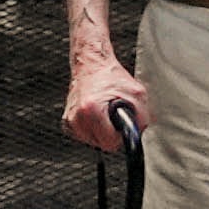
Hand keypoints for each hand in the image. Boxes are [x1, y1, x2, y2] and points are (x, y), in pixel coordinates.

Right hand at [61, 33, 144, 156]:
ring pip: (93, 141)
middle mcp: (76, 116)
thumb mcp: (136, 95)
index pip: (109, 143)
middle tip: (114, 116)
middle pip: (101, 144)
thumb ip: (141, 119)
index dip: (120, 135)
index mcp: (90, 109)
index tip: (121, 124)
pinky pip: (85, 135)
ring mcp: (70, 120)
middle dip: (111, 133)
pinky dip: (93, 129)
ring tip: (105, 113)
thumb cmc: (111, 76)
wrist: (91, 64)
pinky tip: (96, 115)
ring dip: (102, 132)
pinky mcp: (67, 122)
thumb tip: (137, 136)